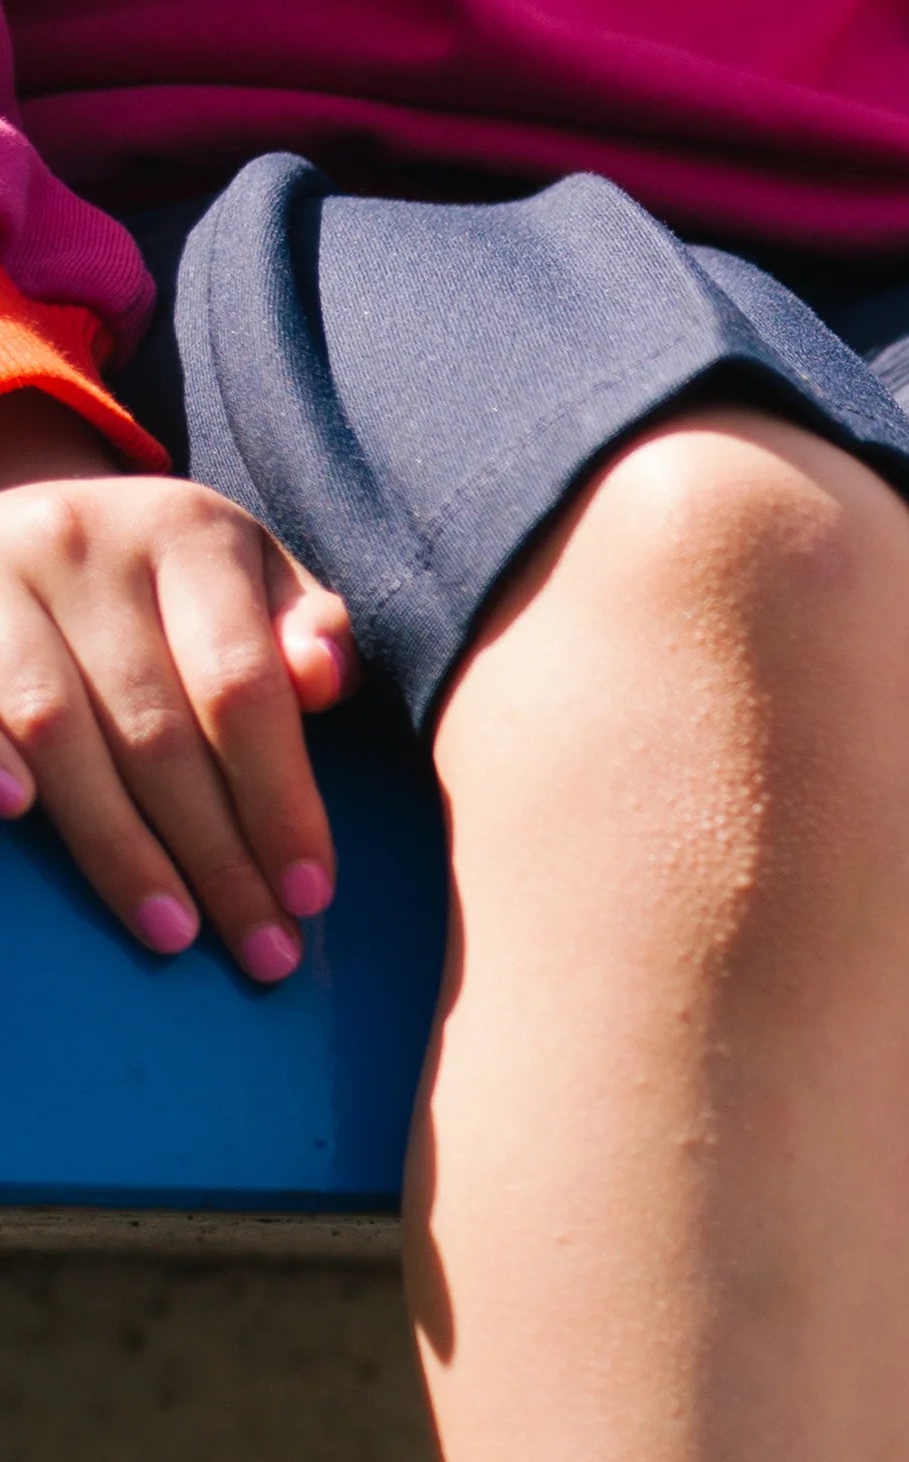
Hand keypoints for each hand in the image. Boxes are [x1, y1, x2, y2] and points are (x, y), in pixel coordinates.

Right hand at [0, 391, 350, 974]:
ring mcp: (0, 577)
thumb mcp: (252, 581)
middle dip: (218, 854)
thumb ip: (304, 632)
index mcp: (186, 534)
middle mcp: (85, 544)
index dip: (280, 798)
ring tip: (173, 932)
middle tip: (264, 950)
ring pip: (59, 732)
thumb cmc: (171, 582)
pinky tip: (16, 817)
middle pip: (159, 730)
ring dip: (118, 845)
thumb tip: (323, 678)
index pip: (243, 687)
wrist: (34, 511)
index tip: (312, 894)